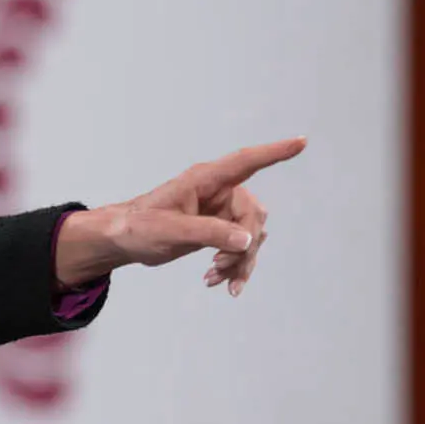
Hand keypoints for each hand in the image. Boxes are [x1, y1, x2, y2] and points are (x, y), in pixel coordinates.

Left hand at [54, 137, 305, 294]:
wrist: (122, 241)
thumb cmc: (139, 226)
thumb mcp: (170, 230)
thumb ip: (209, 233)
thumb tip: (248, 240)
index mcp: (205, 179)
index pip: (246, 161)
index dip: (275, 152)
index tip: (302, 141)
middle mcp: (218, 191)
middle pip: (254, 214)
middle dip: (246, 244)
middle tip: (222, 265)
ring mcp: (220, 211)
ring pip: (251, 235)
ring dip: (240, 260)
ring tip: (216, 278)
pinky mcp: (217, 230)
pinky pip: (240, 247)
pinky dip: (233, 266)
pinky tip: (216, 281)